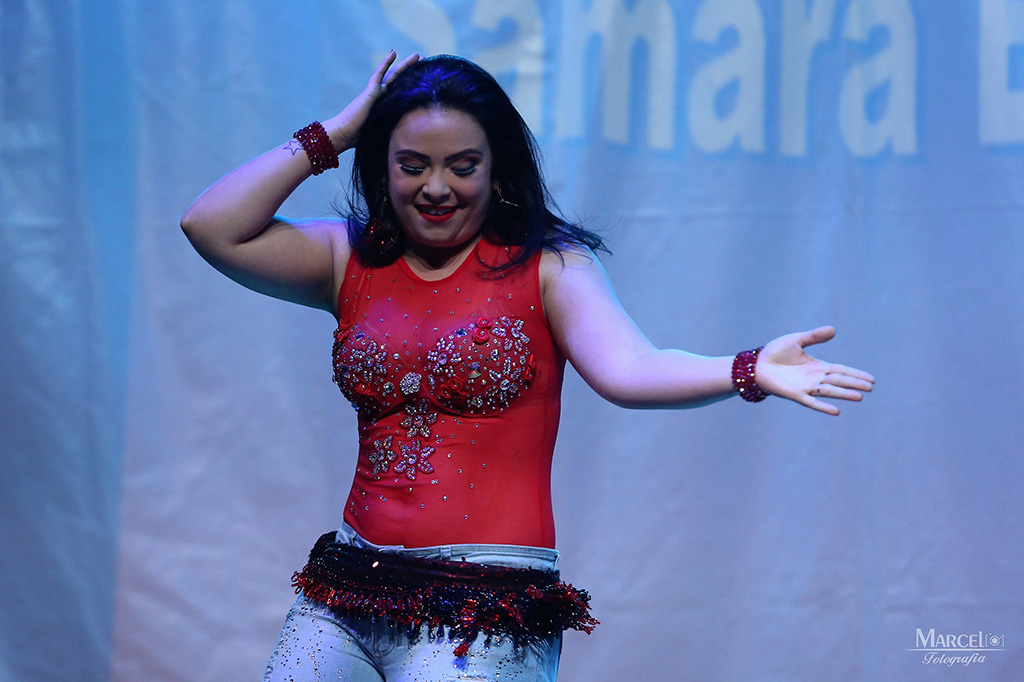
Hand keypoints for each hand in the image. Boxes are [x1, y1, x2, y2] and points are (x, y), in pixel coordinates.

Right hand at [322, 51, 419, 151]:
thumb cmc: (360, 140)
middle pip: (400, 82)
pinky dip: (386, 63)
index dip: (412, 86)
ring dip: (405, 65)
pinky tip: (394, 53)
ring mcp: (375, 93)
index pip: (401, 94)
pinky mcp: (370, 91)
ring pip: (393, 75)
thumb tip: (411, 142)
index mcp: (385, 108)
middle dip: (412, 73)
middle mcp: (381, 98)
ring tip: (417, 55)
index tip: (424, 81)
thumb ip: (395, 134)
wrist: (344, 135)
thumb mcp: (385, 136)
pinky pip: (380, 73)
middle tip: (424, 62)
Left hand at [754, 326, 874, 414]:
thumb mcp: (797, 340)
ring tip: (860, 396)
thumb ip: (814, 337)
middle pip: (839, 381)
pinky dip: (823, 407)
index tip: (871, 379)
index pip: (841, 371)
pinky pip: (812, 402)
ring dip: (844, 394)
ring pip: (829, 391)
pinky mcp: (795, 394)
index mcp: (817, 366)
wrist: (757, 364)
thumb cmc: (775, 353)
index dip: (856, 374)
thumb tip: (833, 329)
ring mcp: (806, 387)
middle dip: (855, 384)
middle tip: (871, 387)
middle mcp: (815, 378)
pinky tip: (836, 411)